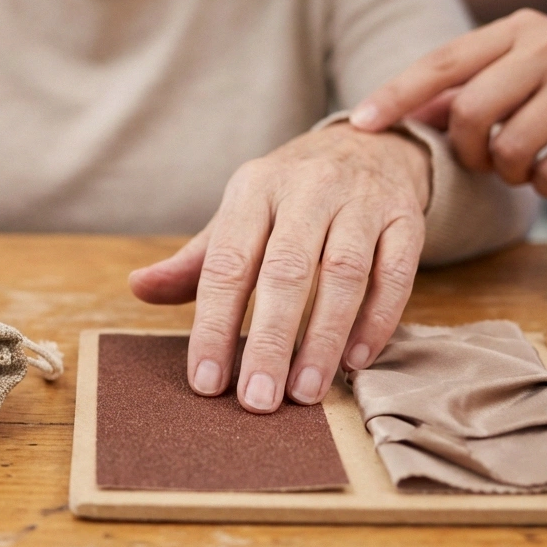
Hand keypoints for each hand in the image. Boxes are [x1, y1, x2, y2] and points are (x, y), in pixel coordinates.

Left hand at [130, 125, 429, 412]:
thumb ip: (195, 261)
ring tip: (306, 394)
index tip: (205, 381)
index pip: (227, 263)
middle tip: (258, 401)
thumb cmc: (290, 197)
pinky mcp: (407, 218)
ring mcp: (361, 202)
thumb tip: (139, 288)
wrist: (369, 145)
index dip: (213, 324)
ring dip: (323, 339)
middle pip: (286, 271)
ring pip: (344, 274)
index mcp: (254, 189)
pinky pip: (396, 274)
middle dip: (269, 342)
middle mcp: (307, 190)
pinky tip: (355, 362)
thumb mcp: (239, 216)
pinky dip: (377, 321)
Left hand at [349, 9, 546, 197]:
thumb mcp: (530, 71)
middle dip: (466, 151)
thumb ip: (473, 87)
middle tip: (482, 161)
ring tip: (525, 166)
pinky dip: (544, 185)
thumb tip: (408, 111)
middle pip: (470, 112)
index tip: (360, 124)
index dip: (397, 96)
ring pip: (508, 147)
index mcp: (519, 28)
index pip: (442, 62)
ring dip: (507, 172)